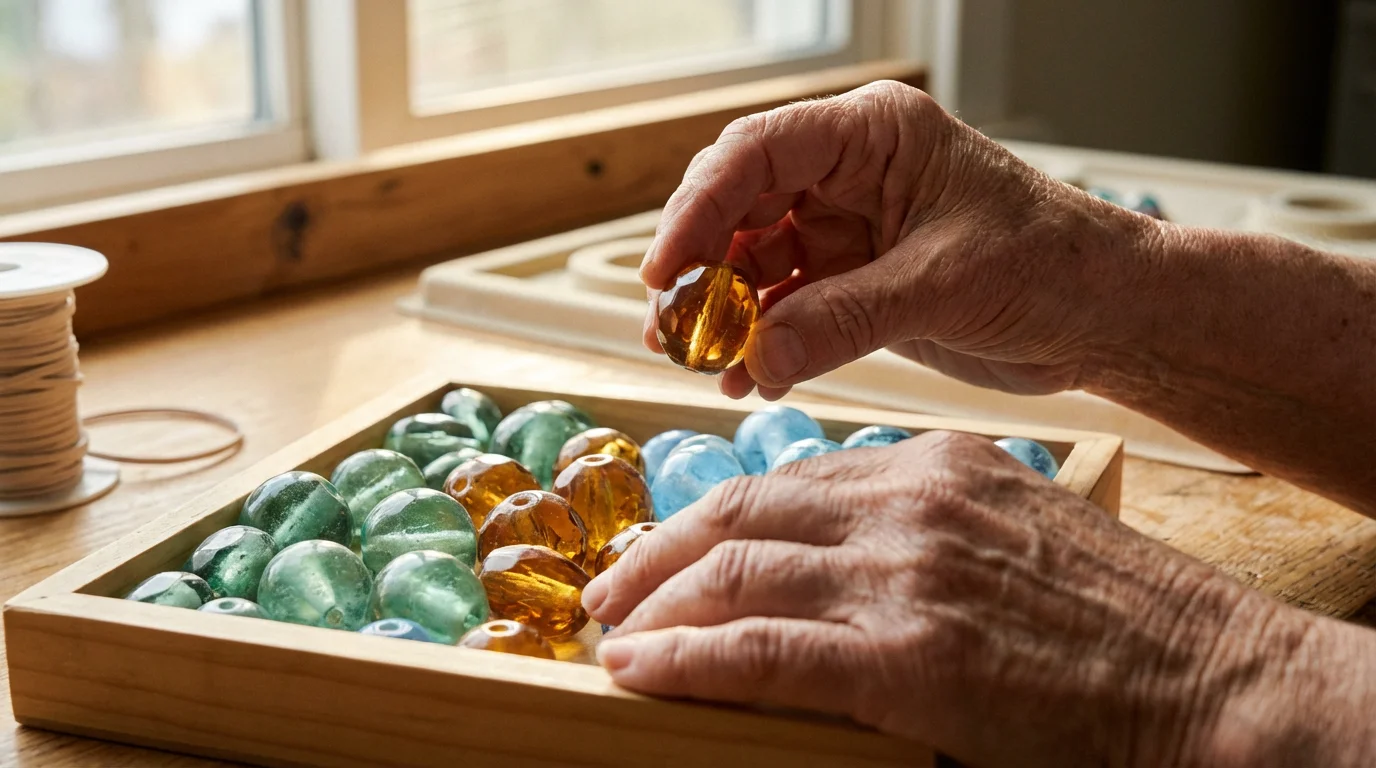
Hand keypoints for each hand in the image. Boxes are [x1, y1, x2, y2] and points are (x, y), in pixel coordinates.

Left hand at [582, 432, 1319, 767]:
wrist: (1205, 672)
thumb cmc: (1115, 613)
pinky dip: (686, 660)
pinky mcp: (906, 659)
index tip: (663, 547)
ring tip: (611, 635)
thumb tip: (827, 552)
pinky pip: (760, 651)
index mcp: (930, 466)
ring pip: (735, 576)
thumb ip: (918, 523)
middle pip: (741, 514)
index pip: (784, 478)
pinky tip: (640, 671)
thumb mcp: (1009, 525)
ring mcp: (902, 577)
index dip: (705, 516)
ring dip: (654, 608)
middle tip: (609, 589)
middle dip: (658, 554)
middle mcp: (906, 505)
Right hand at [640, 80, 1160, 399]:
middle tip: (668, 327)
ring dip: (723, 314)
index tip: (666, 269)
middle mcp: (850, 175)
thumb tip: (753, 357)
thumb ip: (845, 319)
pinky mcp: (854, 284)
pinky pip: (786, 311)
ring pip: (754, 263)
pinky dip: (761, 345)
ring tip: (692, 361)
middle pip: (740, 207)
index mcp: (874, 137)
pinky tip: (744, 380)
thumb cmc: (1053, 267)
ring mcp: (848, 232)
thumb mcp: (945, 285)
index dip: (699, 206)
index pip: (758, 152)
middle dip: (701, 268)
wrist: (1106, 318)